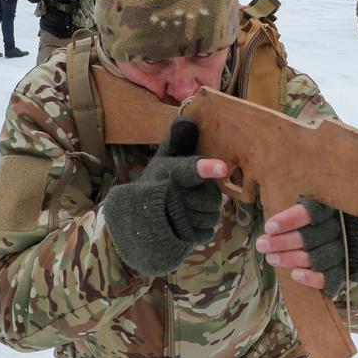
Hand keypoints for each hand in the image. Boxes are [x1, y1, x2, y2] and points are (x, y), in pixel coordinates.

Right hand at [102, 118, 228, 275]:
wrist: (136, 220)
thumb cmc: (157, 182)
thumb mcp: (164, 159)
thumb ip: (178, 140)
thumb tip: (186, 119)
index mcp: (168, 172)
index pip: (188, 169)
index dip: (206, 168)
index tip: (222, 168)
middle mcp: (169, 196)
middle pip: (211, 198)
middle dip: (208, 196)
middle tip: (193, 194)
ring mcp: (174, 220)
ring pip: (212, 216)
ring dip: (206, 213)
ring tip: (188, 209)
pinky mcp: (178, 239)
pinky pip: (206, 232)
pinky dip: (202, 229)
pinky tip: (187, 223)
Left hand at [256, 197, 357, 296]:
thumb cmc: (330, 218)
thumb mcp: (320, 206)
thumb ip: (301, 211)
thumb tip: (271, 224)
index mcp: (335, 209)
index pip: (310, 213)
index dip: (289, 220)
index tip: (269, 227)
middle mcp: (343, 229)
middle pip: (310, 238)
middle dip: (282, 243)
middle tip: (262, 245)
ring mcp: (346, 251)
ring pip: (316, 257)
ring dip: (290, 259)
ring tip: (270, 258)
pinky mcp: (347, 269)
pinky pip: (330, 277)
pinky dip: (312, 278)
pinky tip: (295, 275)